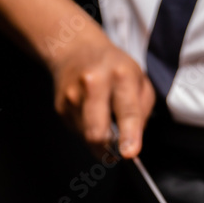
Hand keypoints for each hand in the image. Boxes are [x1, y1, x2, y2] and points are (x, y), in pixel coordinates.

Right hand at [49, 27, 154, 157]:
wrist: (76, 50)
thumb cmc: (115, 68)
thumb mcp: (140, 80)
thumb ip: (142, 111)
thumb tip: (132, 143)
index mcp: (121, 76)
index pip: (127, 111)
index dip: (129, 135)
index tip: (128, 153)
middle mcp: (94, 84)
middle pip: (97, 131)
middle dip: (108, 150)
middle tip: (119, 153)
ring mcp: (73, 96)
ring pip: (87, 138)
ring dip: (100, 140)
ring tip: (106, 120)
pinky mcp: (61, 107)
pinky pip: (78, 133)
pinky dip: (88, 131)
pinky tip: (92, 114)